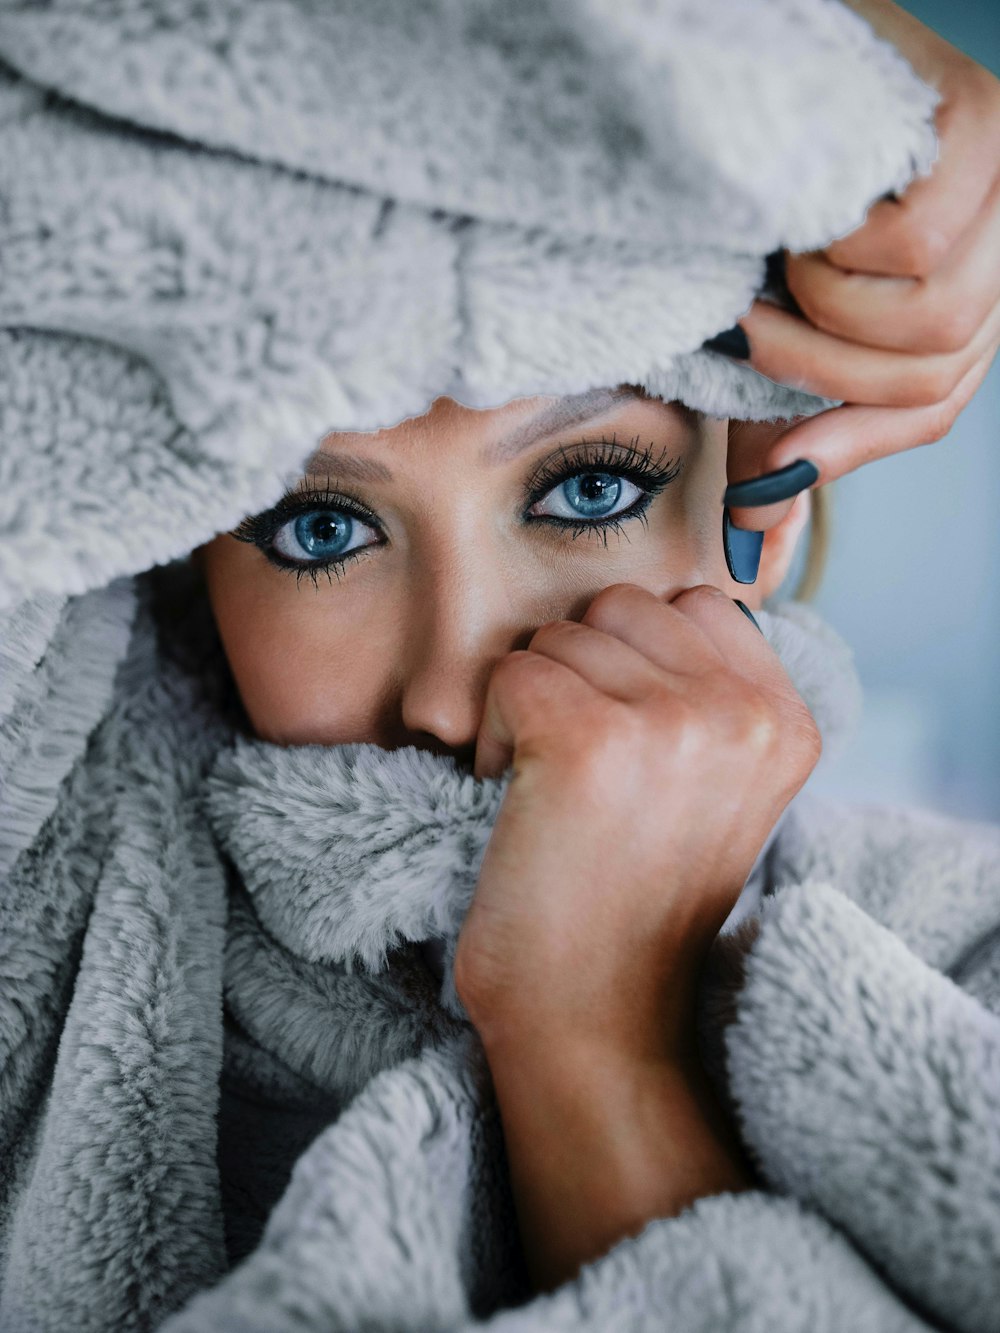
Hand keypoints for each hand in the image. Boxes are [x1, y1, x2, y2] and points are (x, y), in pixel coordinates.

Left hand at [452, 583, 820, 1063]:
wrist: (597, 1020)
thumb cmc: (636, 901)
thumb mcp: (717, 788)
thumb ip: (710, 695)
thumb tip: (646, 609)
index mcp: (785, 720)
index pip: (696, 602)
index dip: (635, 657)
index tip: (627, 739)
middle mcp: (742, 712)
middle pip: (620, 607)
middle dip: (580, 671)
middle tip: (577, 763)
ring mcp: (670, 722)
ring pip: (558, 636)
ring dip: (533, 702)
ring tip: (549, 787)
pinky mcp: (586, 740)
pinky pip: (509, 674)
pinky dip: (490, 732)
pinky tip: (512, 794)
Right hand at [723, 0, 999, 532]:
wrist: (732, 59)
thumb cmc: (758, 204)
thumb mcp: (772, 334)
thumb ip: (780, 431)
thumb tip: (755, 538)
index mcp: (960, 289)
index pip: (935, 402)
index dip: (852, 442)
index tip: (773, 457)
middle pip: (937, 369)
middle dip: (822, 371)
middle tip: (751, 327)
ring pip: (933, 320)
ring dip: (826, 306)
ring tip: (784, 257)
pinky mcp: (985, 125)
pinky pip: (915, 245)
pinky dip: (842, 246)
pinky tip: (818, 205)